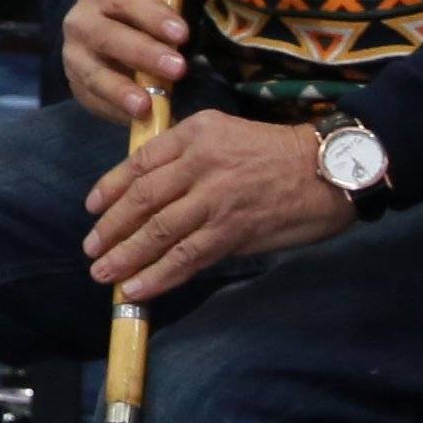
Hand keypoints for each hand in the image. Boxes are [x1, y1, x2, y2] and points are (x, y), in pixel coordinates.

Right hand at [60, 0, 190, 124]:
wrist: (114, 32)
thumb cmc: (150, 7)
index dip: (152, 15)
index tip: (182, 32)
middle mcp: (79, 21)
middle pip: (107, 37)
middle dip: (143, 54)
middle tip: (178, 68)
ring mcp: (74, 56)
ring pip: (94, 73)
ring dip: (121, 90)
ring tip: (149, 105)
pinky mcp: (77, 86)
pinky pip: (94, 101)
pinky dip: (116, 112)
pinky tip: (141, 121)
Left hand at [82, 108, 356, 305]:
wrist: (332, 168)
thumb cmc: (280, 153)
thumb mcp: (227, 134)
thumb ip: (187, 155)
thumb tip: (150, 190)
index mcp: (195, 134)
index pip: (139, 163)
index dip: (110, 189)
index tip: (92, 208)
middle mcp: (200, 162)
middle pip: (142, 200)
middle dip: (111, 228)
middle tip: (91, 248)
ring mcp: (215, 198)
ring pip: (158, 231)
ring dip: (126, 257)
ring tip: (104, 274)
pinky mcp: (233, 230)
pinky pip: (186, 256)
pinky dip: (158, 275)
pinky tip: (138, 288)